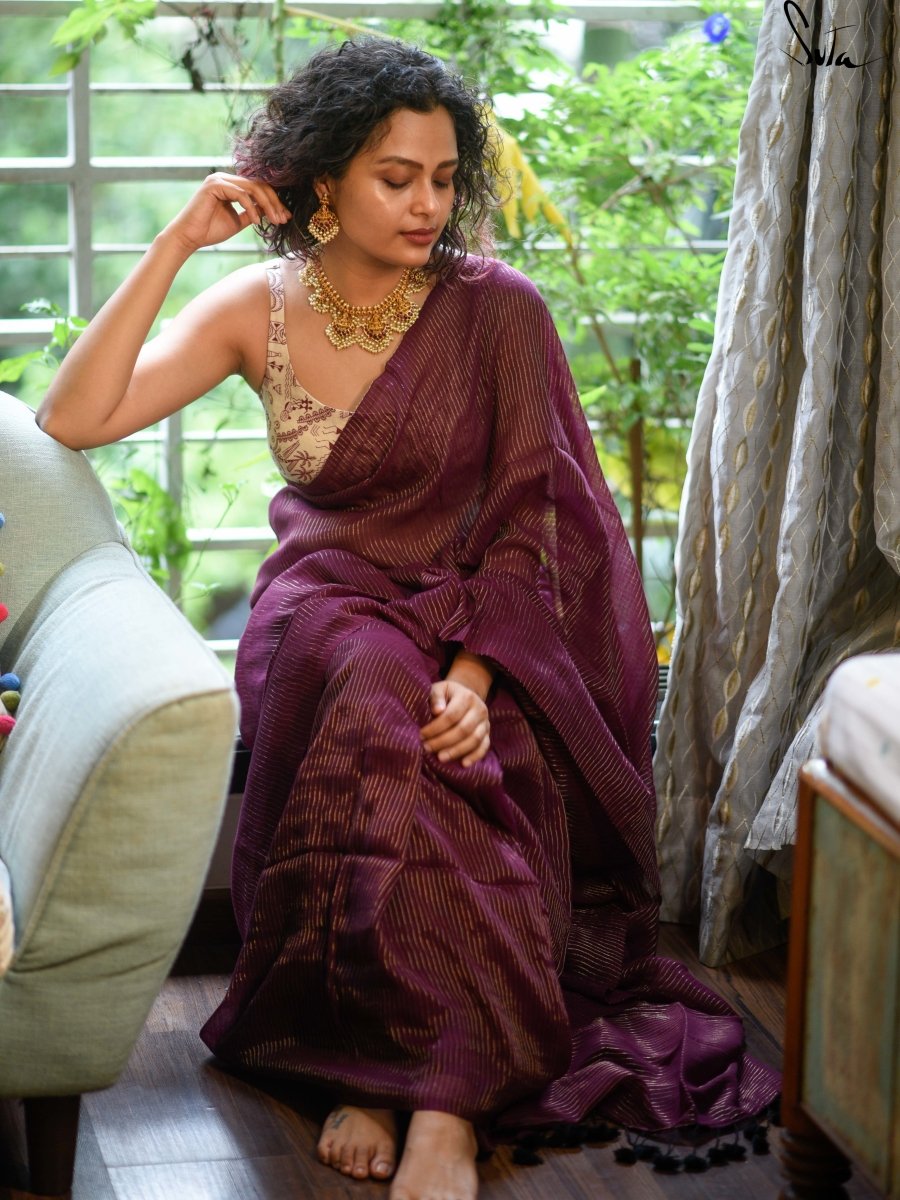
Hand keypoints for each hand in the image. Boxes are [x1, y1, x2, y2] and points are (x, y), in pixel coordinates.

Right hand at [162, 172, 290, 254]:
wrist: (189, 238)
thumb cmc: (210, 231)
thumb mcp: (238, 221)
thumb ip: (252, 212)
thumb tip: (270, 210)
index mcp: (230, 186)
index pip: (258, 188)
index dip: (274, 202)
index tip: (285, 217)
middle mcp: (225, 179)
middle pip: (259, 185)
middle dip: (274, 203)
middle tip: (284, 219)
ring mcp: (219, 180)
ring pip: (252, 188)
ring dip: (267, 205)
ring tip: (275, 221)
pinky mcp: (214, 185)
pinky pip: (241, 194)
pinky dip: (252, 208)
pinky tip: (257, 221)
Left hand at [420, 680, 490, 767]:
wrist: (465, 695)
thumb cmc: (447, 695)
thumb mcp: (440, 689)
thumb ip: (436, 697)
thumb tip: (437, 711)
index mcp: (467, 697)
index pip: (451, 716)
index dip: (435, 728)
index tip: (422, 735)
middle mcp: (480, 709)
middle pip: (463, 729)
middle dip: (443, 741)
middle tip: (427, 748)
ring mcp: (485, 722)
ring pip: (474, 740)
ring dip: (456, 751)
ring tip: (440, 758)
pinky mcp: (488, 733)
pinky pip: (484, 746)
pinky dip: (475, 756)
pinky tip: (463, 764)